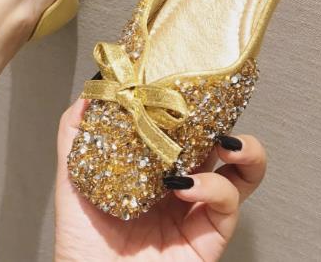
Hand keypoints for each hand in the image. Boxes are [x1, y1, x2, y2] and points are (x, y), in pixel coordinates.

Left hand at [55, 99, 266, 260]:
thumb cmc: (83, 239)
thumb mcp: (74, 176)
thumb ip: (77, 133)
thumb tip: (89, 90)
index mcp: (156, 167)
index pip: (186, 129)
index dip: (194, 106)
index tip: (187, 81)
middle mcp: (183, 184)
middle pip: (221, 144)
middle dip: (228, 120)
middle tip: (216, 104)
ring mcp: (198, 209)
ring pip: (243, 173)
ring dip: (246, 150)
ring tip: (226, 142)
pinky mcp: (209, 236)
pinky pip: (226, 204)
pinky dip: (212, 187)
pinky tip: (186, 183)